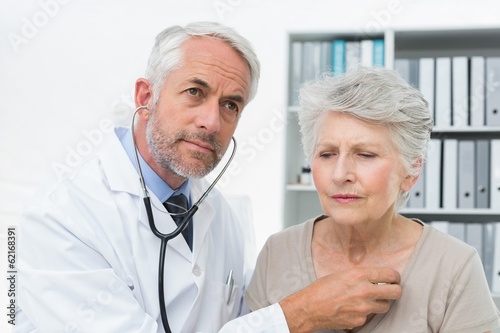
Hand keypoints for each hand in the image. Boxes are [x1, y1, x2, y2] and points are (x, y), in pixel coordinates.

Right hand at [279, 267, 401, 331]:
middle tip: (391, 290)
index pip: (390, 275)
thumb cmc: (321, 289)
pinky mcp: (360, 321)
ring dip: (380, 303)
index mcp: (359, 275)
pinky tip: (354, 309)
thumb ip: (360, 275)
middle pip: (395, 292)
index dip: (395, 277)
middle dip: (395, 290)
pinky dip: (366, 313)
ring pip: (385, 306)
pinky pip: (370, 316)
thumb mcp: (341, 274)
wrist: (309, 308)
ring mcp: (363, 308)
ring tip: (369, 300)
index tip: (393, 279)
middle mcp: (364, 291)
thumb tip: (375, 278)